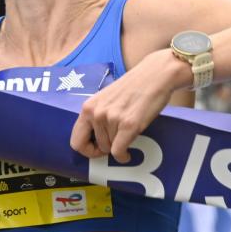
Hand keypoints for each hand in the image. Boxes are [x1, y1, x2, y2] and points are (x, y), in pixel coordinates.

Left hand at [69, 49, 186, 162]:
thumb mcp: (106, 100)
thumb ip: (97, 116)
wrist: (154, 75)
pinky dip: (123, 157)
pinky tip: (128, 153)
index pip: (76, 140)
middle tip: (116, 143)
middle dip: (106, 149)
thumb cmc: (133, 87)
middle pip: (96, 147)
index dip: (86, 150)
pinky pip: (119, 151)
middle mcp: (97, 113)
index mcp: (88, 107)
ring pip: (110, 148)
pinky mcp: (128, 125)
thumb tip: (93, 140)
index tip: (97, 149)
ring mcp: (112, 119)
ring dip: (120, 145)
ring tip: (128, 133)